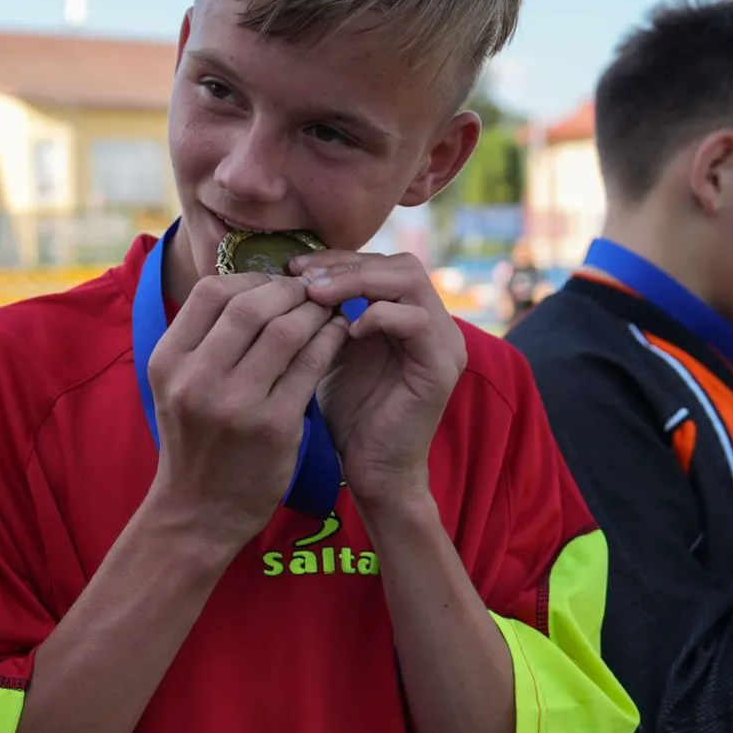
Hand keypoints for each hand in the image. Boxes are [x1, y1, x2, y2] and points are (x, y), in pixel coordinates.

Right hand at [145, 272, 350, 540]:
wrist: (199, 512)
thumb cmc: (195, 442)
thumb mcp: (177, 386)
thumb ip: (203, 339)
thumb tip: (248, 284)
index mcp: (168, 361)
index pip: (211, 292)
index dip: (250, 278)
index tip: (274, 285)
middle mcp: (196, 380)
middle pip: (250, 305)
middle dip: (287, 291)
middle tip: (310, 292)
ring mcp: (235, 404)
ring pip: (286, 330)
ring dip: (313, 312)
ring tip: (327, 310)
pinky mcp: (274, 427)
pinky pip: (310, 365)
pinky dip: (329, 341)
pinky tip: (337, 336)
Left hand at [288, 251, 464, 508]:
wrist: (370, 472)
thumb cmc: (346, 415)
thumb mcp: (330, 352)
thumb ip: (325, 314)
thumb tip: (288, 273)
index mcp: (409, 315)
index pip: (380, 263)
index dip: (337, 260)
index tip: (293, 267)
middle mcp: (433, 323)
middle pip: (398, 263)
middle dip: (346, 266)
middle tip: (303, 278)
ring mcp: (444, 343)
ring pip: (409, 281)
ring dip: (358, 283)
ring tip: (317, 296)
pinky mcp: (442, 367)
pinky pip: (416, 322)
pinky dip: (378, 316)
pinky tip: (345, 330)